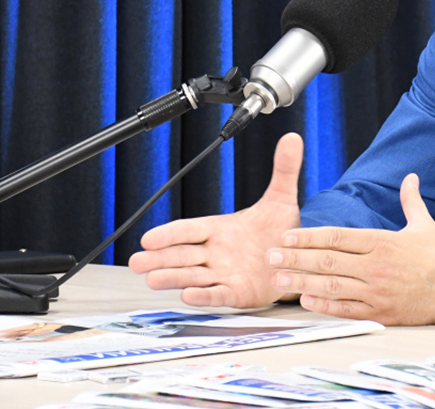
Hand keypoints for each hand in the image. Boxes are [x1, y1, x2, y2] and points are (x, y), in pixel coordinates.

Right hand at [127, 133, 304, 307]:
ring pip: (193, 276)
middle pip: (183, 255)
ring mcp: (224, 274)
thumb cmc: (281, 231)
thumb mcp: (282, 199)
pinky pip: (217, 295)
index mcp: (220, 229)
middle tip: (137, 261)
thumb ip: (283, 170)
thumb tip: (292, 138)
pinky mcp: (236, 293)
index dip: (170, 234)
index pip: (189, 230)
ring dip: (173, 278)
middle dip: (160, 258)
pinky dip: (204, 296)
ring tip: (152, 280)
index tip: (149, 238)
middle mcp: (217, 253)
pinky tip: (188, 296)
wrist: (297, 259)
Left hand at [267, 173, 434, 323]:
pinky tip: (305, 300)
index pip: (337, 236)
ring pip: (331, 285)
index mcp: (382, 242)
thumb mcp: (425, 224)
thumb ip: (411, 200)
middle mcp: (375, 266)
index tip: (287, 235)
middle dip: (295, 257)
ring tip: (279, 277)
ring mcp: (376, 291)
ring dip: (302, 281)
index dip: (309, 235)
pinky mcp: (381, 313)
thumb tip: (410, 177)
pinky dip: (325, 305)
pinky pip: (347, 309)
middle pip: (327, 260)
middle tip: (270, 255)